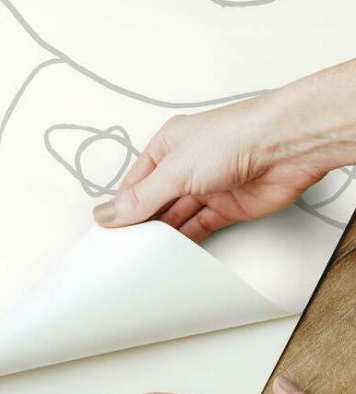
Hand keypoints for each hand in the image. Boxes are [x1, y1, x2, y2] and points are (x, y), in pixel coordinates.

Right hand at [93, 60, 355, 241]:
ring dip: (164, 234)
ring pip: (177, 217)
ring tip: (145, 255)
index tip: (108, 233)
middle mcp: (185, 166)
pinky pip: (200, 227)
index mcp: (167, 147)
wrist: (286, 147)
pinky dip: (187, 240)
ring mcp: (206, 187)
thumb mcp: (174, 170)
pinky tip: (173, 253)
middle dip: (142, 223)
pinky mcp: (227, 207)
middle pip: (155, 202)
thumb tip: (106, 214)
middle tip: (125, 249)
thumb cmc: (234, 138)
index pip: (135, 184)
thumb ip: (141, 198)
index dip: (121, 208)